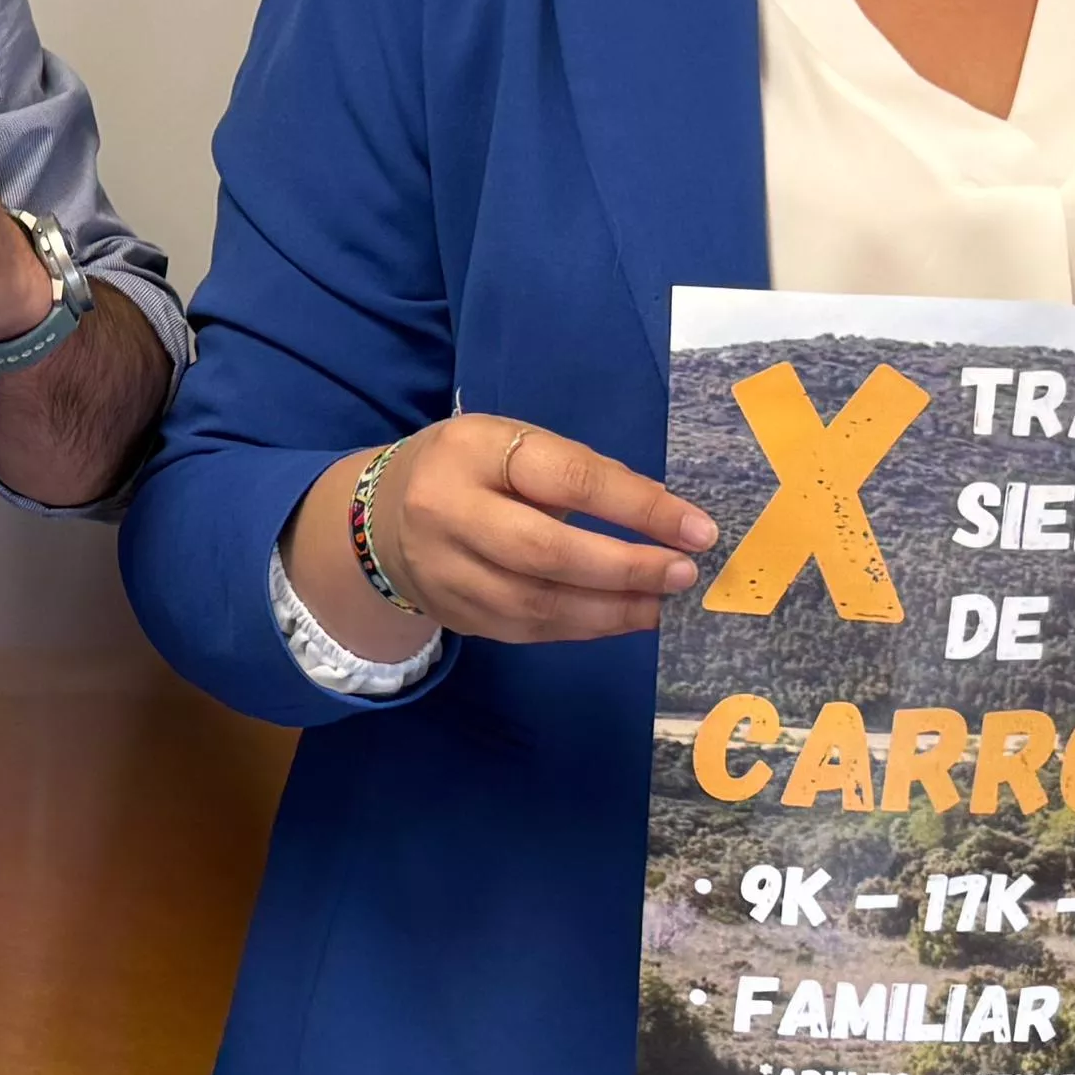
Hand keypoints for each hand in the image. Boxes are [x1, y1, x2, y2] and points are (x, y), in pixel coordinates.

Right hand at [327, 415, 715, 646]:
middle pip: (546, 551)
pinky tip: (622, 617)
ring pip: (537, 603)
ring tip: (661, 603)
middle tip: (682, 574)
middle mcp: (448, 512)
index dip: (636, 507)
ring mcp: (445, 571)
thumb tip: (663, 517)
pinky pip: (527, 629)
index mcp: (471, 451)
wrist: (378, 518)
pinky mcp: (454, 614)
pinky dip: (583, 626)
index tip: (696, 529)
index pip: (565, 479)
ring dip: (612, 608)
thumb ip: (579, 473)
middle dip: (626, 567)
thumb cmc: (468, 469)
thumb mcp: (512, 445)